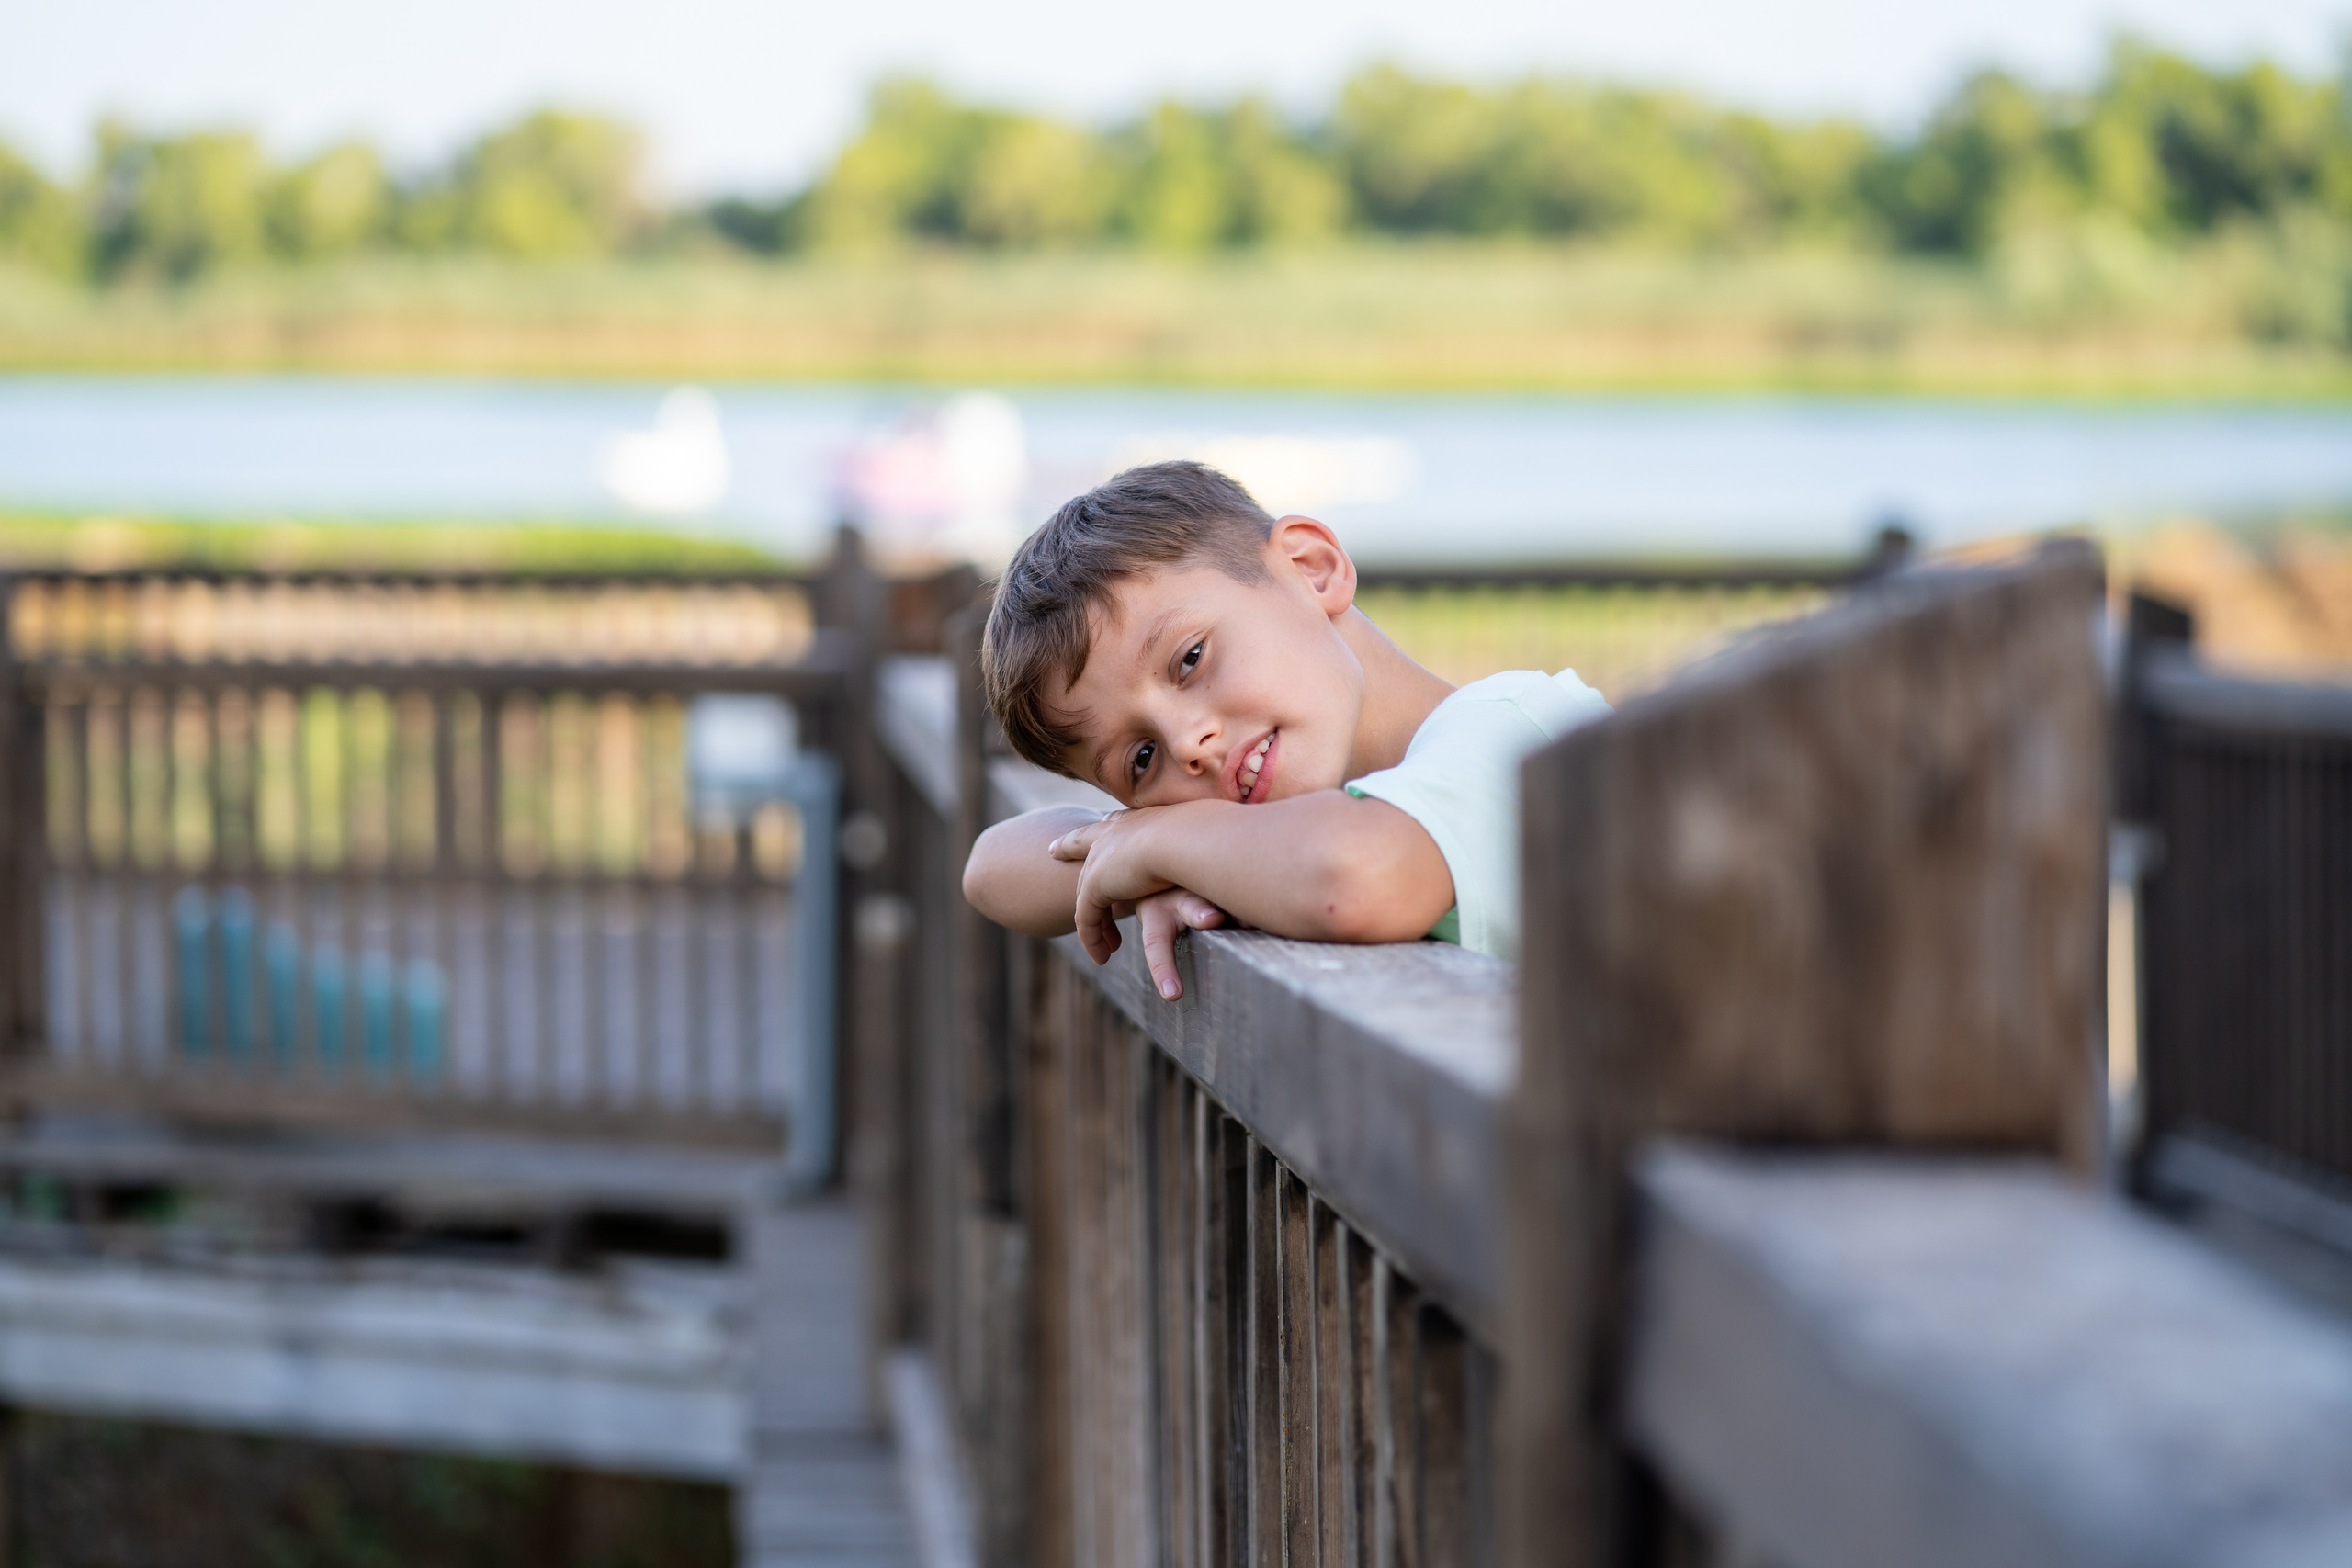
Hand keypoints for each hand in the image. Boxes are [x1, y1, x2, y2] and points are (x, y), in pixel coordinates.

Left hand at [1049, 810, 1216, 988]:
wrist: (1189, 838)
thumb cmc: (1209, 838)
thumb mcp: (1204, 839)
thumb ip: (1209, 846)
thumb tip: (1233, 840)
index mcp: (1138, 820)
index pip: (1113, 822)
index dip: (1104, 826)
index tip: (1095, 824)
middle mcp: (1113, 834)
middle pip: (1083, 842)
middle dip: (1070, 846)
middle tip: (1055, 850)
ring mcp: (1101, 859)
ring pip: (1087, 892)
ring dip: (1093, 920)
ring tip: (1104, 943)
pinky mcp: (1096, 885)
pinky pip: (1087, 917)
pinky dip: (1093, 938)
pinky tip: (1102, 955)